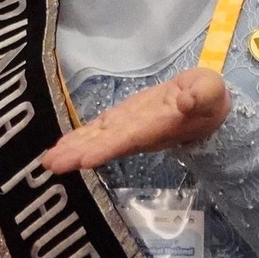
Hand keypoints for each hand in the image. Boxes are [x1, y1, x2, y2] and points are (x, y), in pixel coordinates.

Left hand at [40, 68, 229, 174]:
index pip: (127, 140)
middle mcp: (136, 132)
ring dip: (72, 149)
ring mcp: (127, 127)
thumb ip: (201, 95)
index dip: (105, 149)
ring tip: (48, 161)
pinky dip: (78, 137)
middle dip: (77, 155)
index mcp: (155, 127)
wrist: (206, 104)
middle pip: (104, 145)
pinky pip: (97, 131)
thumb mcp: (210, 92)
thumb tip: (188, 100)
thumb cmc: (209, 99)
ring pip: (96, 139)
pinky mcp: (122, 119)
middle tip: (51, 165)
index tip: (83, 160)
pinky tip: (61, 146)